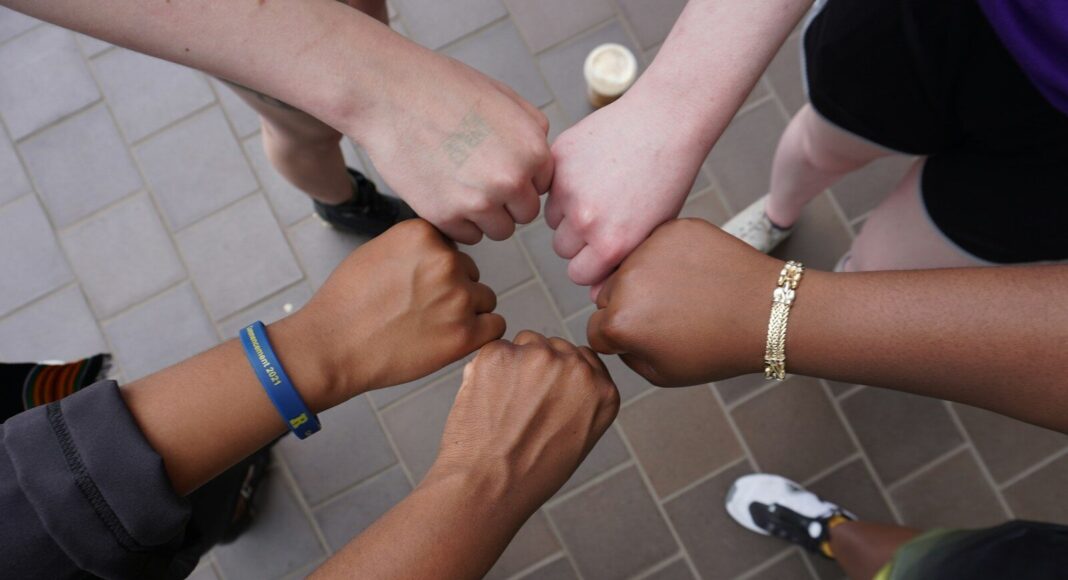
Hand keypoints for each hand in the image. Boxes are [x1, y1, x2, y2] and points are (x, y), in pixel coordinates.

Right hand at [276, 219, 504, 407]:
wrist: (332, 345)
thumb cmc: (348, 302)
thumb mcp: (378, 251)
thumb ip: (416, 248)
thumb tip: (442, 253)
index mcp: (424, 235)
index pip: (452, 248)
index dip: (436, 270)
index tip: (417, 287)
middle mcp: (445, 260)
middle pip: (471, 273)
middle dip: (454, 290)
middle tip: (421, 311)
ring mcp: (458, 297)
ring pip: (485, 299)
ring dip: (468, 312)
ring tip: (432, 327)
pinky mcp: (465, 334)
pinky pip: (495, 326)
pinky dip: (480, 334)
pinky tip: (454, 339)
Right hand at [353, 45, 552, 243]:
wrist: (390, 94)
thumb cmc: (443, 89)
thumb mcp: (504, 97)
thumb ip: (532, 131)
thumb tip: (541, 161)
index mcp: (533, 149)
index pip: (542, 186)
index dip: (520, 177)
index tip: (496, 165)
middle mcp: (512, 179)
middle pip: (524, 213)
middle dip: (506, 201)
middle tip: (476, 176)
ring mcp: (480, 201)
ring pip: (499, 230)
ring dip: (484, 215)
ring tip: (459, 184)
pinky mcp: (446, 216)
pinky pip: (467, 237)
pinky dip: (457, 222)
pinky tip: (442, 192)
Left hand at [429, 332, 619, 507]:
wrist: (486, 487)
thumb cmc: (529, 473)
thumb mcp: (578, 440)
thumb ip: (581, 399)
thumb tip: (564, 372)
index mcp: (603, 391)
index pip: (584, 359)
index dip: (560, 378)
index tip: (547, 399)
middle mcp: (576, 368)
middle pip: (555, 346)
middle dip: (538, 368)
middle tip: (522, 408)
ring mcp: (538, 357)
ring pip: (525, 343)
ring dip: (514, 364)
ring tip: (503, 406)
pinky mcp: (500, 353)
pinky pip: (495, 350)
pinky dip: (488, 370)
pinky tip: (485, 402)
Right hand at [546, 90, 708, 290]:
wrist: (666, 121)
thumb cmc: (668, 176)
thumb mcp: (653, 230)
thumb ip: (621, 265)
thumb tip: (593, 297)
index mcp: (611, 245)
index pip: (578, 275)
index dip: (591, 264)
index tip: (603, 249)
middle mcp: (586, 221)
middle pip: (563, 249)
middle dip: (578, 239)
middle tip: (604, 215)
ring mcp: (568, 188)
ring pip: (552, 218)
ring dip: (568, 211)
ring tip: (599, 190)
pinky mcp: (558, 160)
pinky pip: (548, 185)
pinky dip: (563, 182)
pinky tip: (592, 169)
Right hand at [587, 219, 782, 386]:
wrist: (766, 312)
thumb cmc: (718, 347)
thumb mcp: (663, 374)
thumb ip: (627, 355)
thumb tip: (611, 334)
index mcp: (620, 321)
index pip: (595, 329)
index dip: (619, 339)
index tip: (647, 338)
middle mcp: (626, 281)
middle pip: (608, 294)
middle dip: (629, 305)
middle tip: (668, 316)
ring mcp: (649, 249)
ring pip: (630, 266)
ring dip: (646, 278)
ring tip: (684, 294)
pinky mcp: (672, 229)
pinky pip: (656, 244)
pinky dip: (669, 256)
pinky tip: (695, 273)